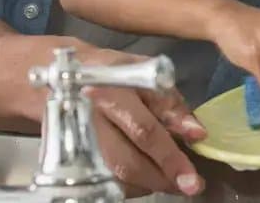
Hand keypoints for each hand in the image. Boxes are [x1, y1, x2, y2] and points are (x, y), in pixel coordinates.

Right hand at [71, 43, 207, 196]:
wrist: (62, 76)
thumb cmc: (113, 73)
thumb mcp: (145, 74)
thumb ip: (171, 104)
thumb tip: (197, 134)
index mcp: (111, 94)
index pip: (143, 131)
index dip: (170, 157)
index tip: (193, 178)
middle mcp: (91, 121)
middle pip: (126, 163)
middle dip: (161, 178)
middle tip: (189, 185)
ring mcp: (78, 143)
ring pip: (115, 177)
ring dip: (149, 183)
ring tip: (171, 179)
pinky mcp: (73, 159)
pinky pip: (106, 181)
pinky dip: (132, 184)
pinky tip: (148, 176)